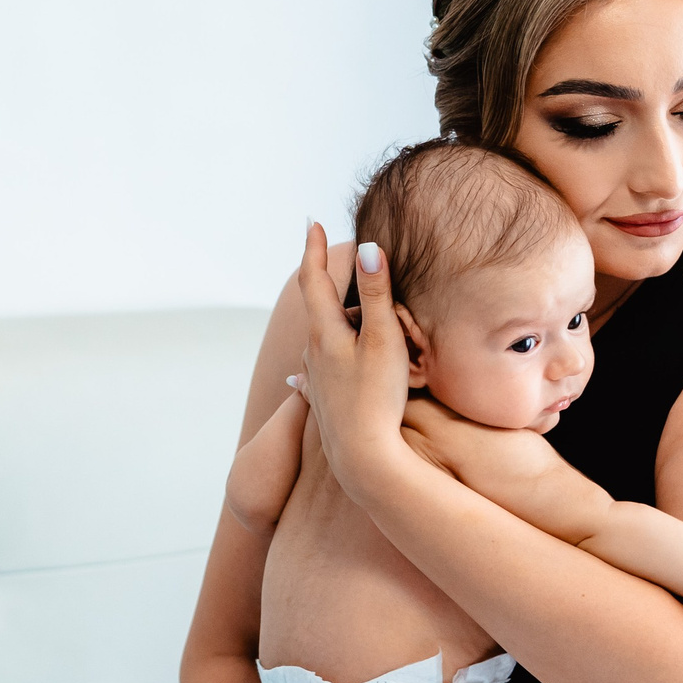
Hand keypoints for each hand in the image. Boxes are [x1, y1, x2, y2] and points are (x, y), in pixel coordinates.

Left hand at [294, 223, 416, 504]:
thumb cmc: (378, 399)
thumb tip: (368, 248)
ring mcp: (316, 379)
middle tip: (335, 259)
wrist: (363, 459)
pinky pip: (317, 373)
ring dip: (336, 322)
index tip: (311, 223)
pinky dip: (317, 361)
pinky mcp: (323, 403)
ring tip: (353, 314)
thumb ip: (378, 295)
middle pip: (322, 309)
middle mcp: (314, 353)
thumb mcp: (383, 341)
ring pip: (324, 340)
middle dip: (331, 285)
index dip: (313, 250)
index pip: (314, 280)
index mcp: (325, 332)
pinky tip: (299, 377)